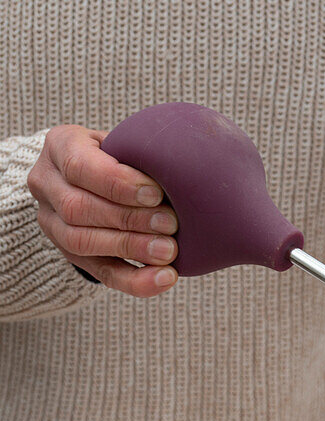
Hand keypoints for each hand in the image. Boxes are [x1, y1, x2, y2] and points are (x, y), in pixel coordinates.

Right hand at [28, 125, 178, 296]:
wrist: (97, 175)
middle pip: (78, 208)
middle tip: (170, 224)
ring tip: (169, 251)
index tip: (156, 193)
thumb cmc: (120, 152)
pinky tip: (165, 278)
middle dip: (128, 219)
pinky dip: (135, 280)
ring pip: (82, 242)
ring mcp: (52, 223)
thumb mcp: (126, 140)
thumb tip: (181, 168)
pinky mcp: (70, 254)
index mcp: (59, 147)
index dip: (117, 183)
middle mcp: (46, 185)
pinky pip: (100, 273)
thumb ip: (142, 151)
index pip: (79, 166)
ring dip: (130, 248)